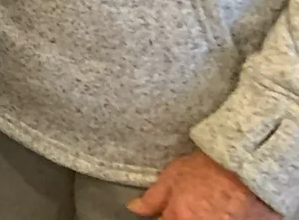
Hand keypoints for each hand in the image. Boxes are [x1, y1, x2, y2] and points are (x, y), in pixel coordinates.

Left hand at [128, 151, 277, 219]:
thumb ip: (152, 198)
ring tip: (205, 205)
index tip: (166, 212)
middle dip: (181, 216)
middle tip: (189, 204)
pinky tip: (219, 209)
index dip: (163, 218)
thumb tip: (134, 208)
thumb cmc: (207, 169)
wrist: (247, 166)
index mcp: (179, 219)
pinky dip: (217, 217)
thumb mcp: (172, 177)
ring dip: (200, 216)